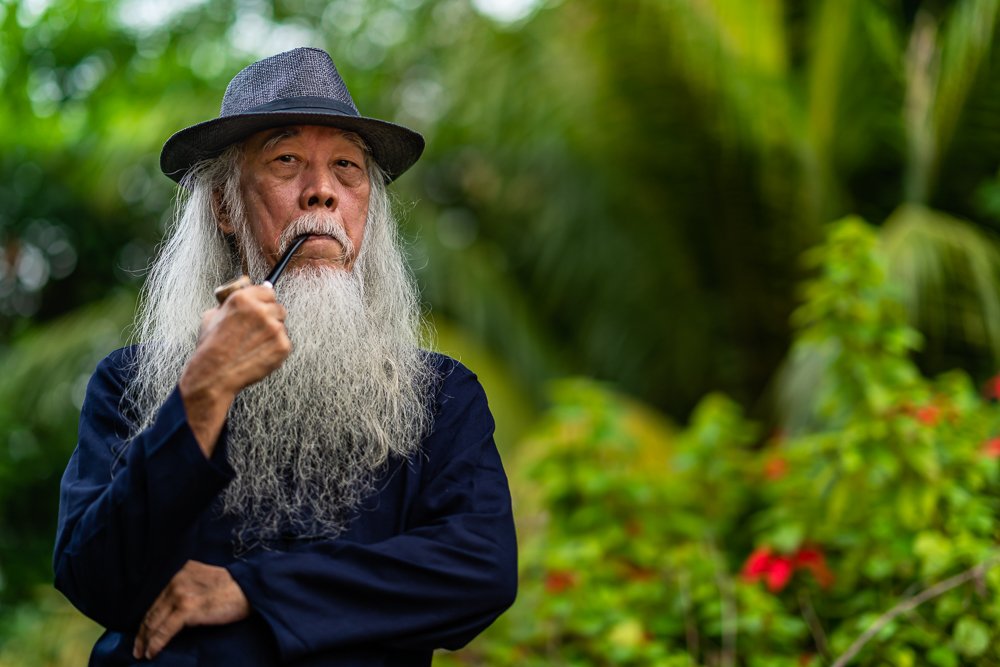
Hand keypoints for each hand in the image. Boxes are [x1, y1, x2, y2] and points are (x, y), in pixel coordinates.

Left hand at [133, 560, 249, 660]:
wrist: (250, 588)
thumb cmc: (233, 587)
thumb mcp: (206, 579)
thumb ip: (189, 586)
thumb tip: (175, 609)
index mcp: (180, 572)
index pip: (157, 598)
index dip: (148, 617)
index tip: (142, 630)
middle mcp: (176, 580)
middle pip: (152, 610)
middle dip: (142, 631)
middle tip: (136, 647)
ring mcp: (180, 594)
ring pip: (154, 621)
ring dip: (145, 640)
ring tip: (141, 652)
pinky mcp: (187, 609)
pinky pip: (164, 631)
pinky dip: (155, 643)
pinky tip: (151, 653)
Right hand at [187, 284, 290, 396]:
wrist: (214, 373)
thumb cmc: (211, 348)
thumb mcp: (212, 316)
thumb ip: (230, 304)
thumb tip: (241, 300)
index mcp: (243, 298)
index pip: (267, 291)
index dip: (264, 301)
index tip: (262, 307)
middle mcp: (261, 310)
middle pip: (278, 307)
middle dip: (270, 317)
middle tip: (258, 330)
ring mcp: (274, 328)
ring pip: (281, 325)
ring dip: (273, 333)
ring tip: (254, 345)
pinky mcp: (282, 345)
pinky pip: (284, 342)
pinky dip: (275, 349)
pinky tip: (259, 354)